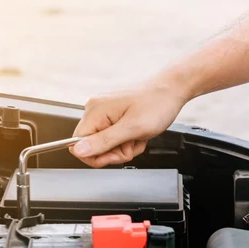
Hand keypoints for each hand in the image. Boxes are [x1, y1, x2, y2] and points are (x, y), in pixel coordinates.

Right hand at [71, 79, 188, 167]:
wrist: (171, 91)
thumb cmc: (157, 104)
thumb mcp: (132, 128)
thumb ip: (103, 141)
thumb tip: (78, 151)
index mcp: (95, 111)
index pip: (77, 145)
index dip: (96, 156)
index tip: (117, 154)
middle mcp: (95, 110)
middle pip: (93, 147)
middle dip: (115, 151)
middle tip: (132, 142)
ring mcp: (104, 113)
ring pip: (105, 145)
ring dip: (124, 147)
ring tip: (138, 136)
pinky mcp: (113, 116)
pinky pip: (114, 138)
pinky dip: (128, 140)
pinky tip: (138, 134)